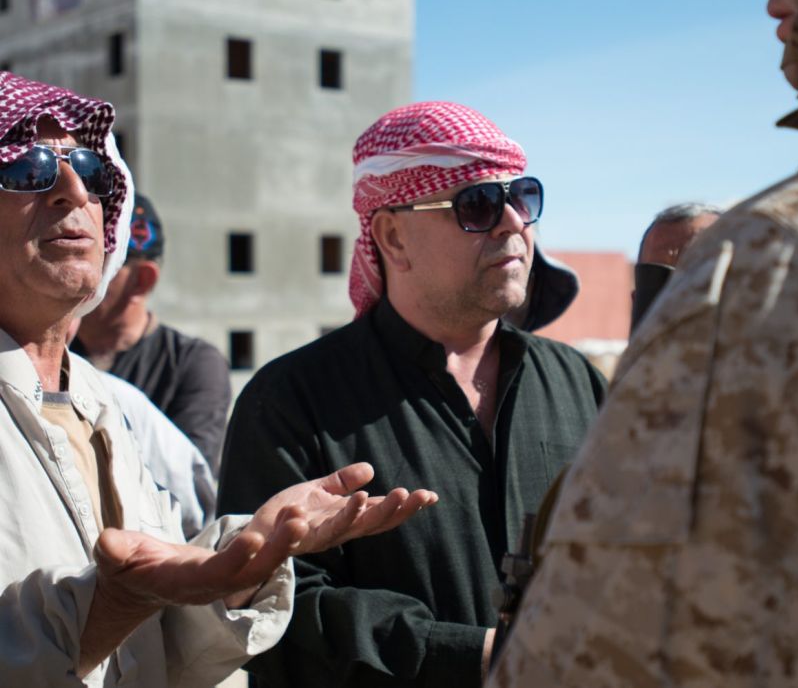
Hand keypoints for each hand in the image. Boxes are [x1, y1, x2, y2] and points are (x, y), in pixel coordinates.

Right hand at [79, 463, 436, 674]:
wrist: (174, 585)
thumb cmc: (155, 572)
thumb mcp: (130, 561)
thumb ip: (123, 552)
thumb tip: (104, 543)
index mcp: (225, 570)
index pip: (247, 561)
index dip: (265, 546)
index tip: (285, 526)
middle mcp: (263, 563)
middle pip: (304, 546)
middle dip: (338, 524)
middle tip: (368, 501)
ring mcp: (285, 550)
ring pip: (334, 535)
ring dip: (373, 516)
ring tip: (410, 496)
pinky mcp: (296, 535)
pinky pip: (342, 523)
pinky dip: (373, 510)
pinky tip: (409, 496)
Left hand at [227, 461, 437, 605]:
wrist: (253, 534)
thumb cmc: (288, 514)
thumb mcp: (318, 490)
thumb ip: (342, 482)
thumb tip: (371, 470)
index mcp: (347, 519)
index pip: (383, 513)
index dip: (406, 507)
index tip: (430, 496)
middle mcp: (338, 531)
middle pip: (374, 524)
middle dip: (396, 511)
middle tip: (416, 495)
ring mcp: (318, 536)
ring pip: (348, 528)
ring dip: (365, 513)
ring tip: (383, 494)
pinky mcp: (296, 537)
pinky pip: (316, 529)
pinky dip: (335, 515)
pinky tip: (353, 497)